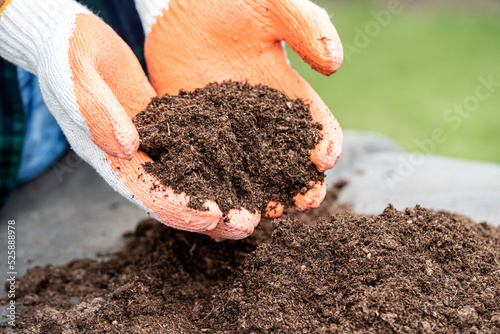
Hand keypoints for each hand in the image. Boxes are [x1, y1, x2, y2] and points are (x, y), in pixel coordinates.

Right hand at [0, 0, 226, 233]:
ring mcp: (149, 144)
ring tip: (253, 209)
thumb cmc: (66, 54)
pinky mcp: (164, 127)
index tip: (213, 218)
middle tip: (246, 225)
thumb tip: (128, 147)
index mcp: (107, 156)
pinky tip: (242, 172)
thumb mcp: (75, 78)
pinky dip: (216, 165)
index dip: (179, 207)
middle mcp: (131, 158)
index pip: (146, 191)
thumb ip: (98, 112)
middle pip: (172, 196)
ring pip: (187, 179)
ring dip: (218, 195)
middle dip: (209, 214)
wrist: (71, 38)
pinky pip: (193, 151)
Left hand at [135, 0, 343, 239]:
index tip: (325, 159)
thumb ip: (306, 27)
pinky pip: (203, 164)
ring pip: (246, 173)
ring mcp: (226, 132)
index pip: (316, 127)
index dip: (326, 143)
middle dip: (297, 183)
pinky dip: (210, 185)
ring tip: (259, 213)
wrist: (183, 6)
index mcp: (288, 96)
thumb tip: (335, 63)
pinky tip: (212, 202)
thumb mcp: (274, 7)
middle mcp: (261, 122)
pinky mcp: (193, 134)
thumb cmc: (234, 2)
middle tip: (300, 202)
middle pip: (286, 161)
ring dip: (256, 195)